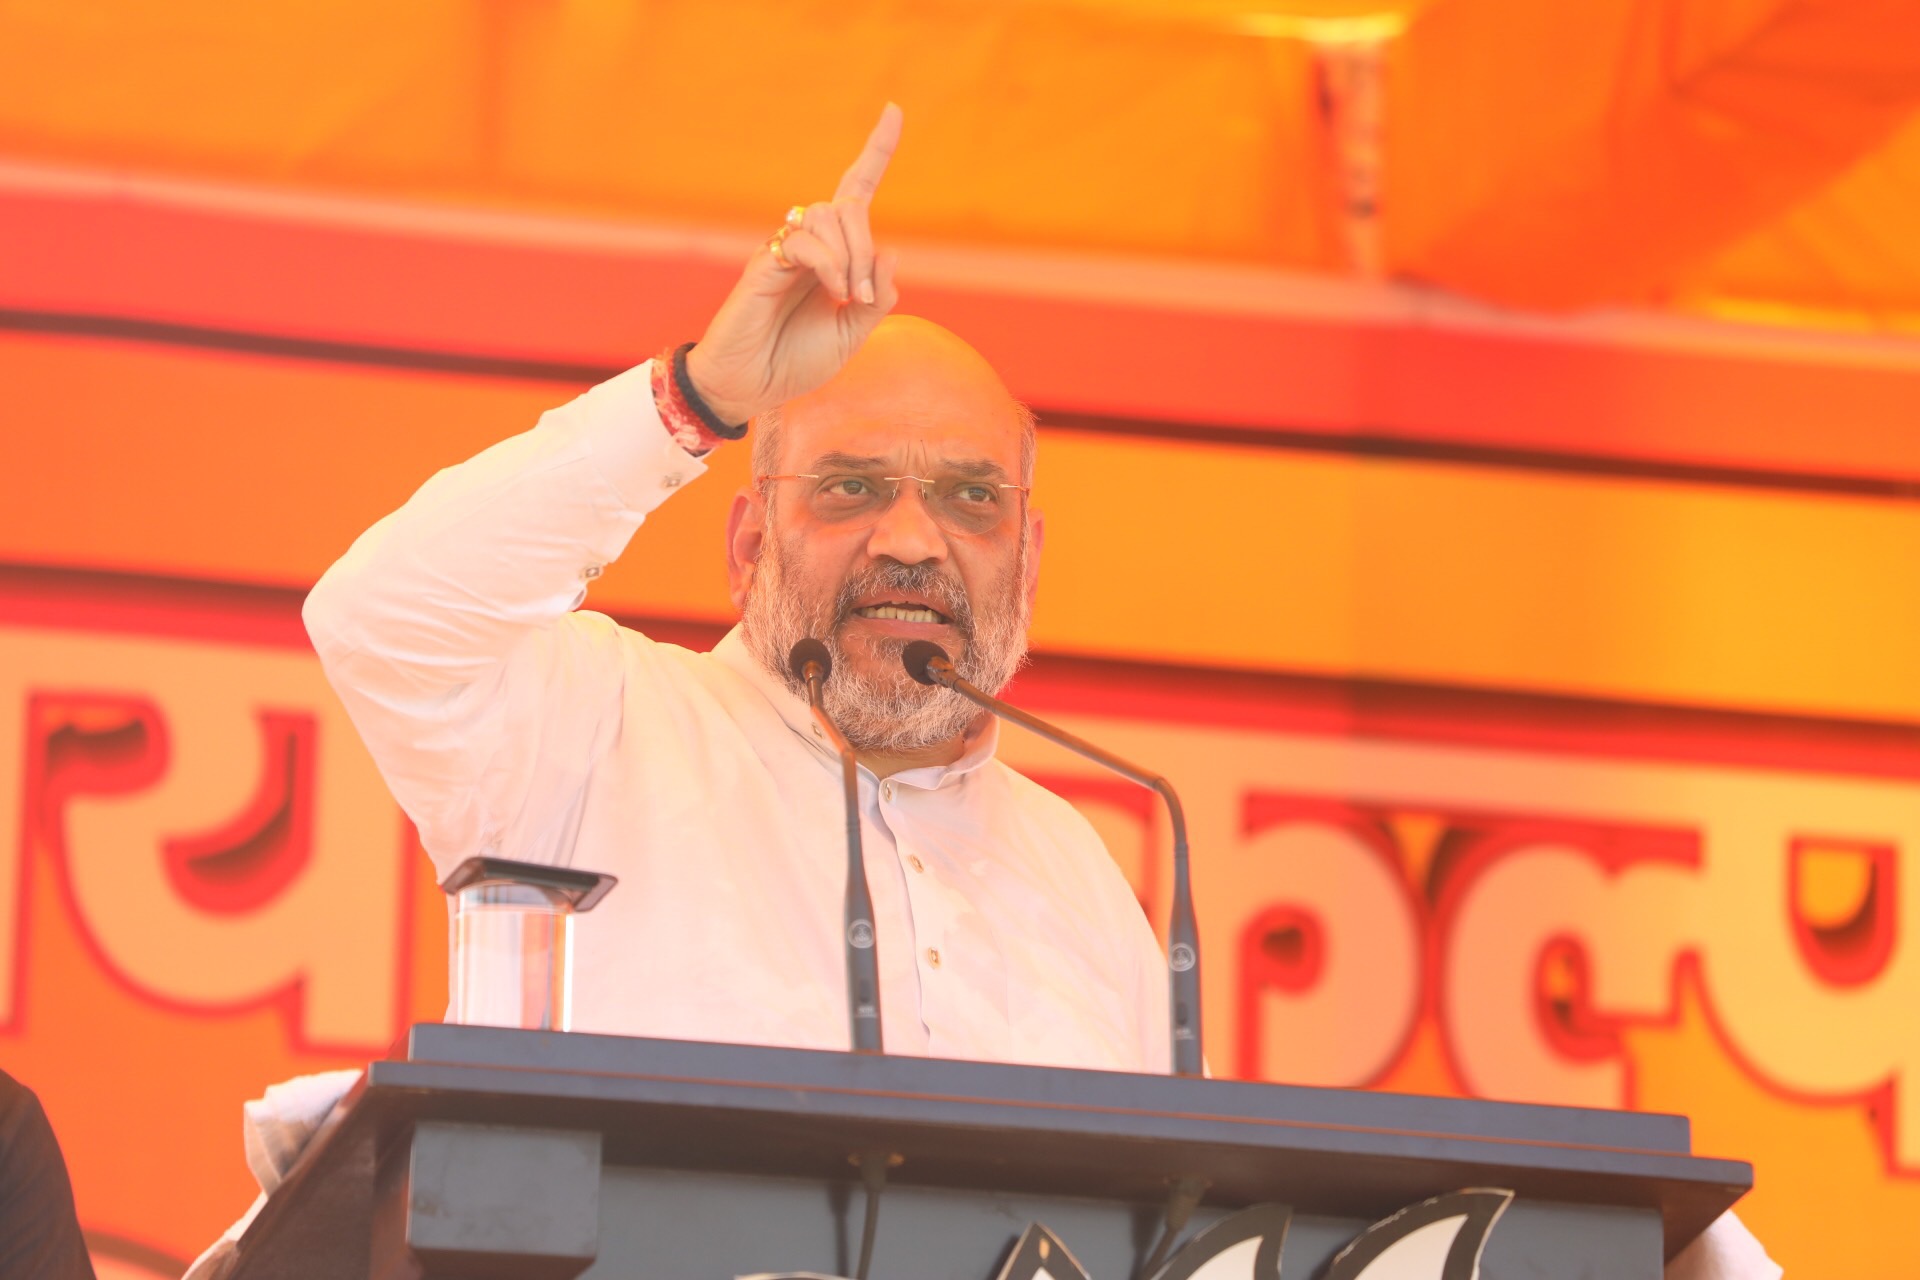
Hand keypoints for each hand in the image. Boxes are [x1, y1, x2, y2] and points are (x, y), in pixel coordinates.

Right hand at [684, 104, 903, 426]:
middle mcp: (808, 246)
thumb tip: (891, 252)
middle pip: (848, 205)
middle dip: (866, 245)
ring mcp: (784, 251)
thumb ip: (876, 298)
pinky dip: (829, 264)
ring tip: (846, 297)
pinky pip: (804, 241)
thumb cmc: (795, 362)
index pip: (856, 195)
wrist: (751, 388)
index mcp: (832, 258)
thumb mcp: (852, 335)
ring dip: (851, 256)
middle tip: (864, 296)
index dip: (876, 152)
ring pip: (827, 215)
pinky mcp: (764, 264)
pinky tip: (832, 292)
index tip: (895, 110)